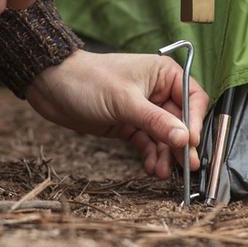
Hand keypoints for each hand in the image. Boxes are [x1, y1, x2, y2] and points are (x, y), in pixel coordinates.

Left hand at [25, 50, 210, 178]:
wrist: (51, 86)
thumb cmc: (88, 81)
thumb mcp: (125, 102)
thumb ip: (156, 121)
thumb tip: (185, 139)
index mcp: (164, 74)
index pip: (193, 99)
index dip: (195, 122)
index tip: (192, 143)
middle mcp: (157, 91)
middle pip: (181, 122)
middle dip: (181, 145)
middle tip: (187, 167)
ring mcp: (143, 109)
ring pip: (164, 136)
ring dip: (165, 155)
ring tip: (161, 172)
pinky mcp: (129, 124)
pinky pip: (148, 143)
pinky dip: (151, 155)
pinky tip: (151, 168)